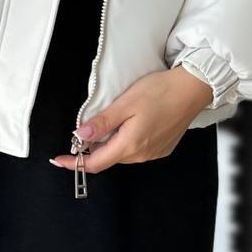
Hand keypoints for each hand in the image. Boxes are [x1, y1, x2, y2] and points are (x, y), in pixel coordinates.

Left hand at [49, 66, 212, 174]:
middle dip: (91, 150)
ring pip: (122, 154)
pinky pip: (136, 150)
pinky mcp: (162, 148)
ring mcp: (154, 153)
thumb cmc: (160, 91)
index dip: (74, 163)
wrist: (193, 89)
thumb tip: (79, 136)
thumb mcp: (125, 103)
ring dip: (109, 144)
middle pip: (108, 158)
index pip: (95, 163)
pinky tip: (127, 126)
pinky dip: (125, 142)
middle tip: (80, 133)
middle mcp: (142, 154)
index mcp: (130, 145)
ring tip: (106, 125)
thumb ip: (102, 123)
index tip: (59, 160)